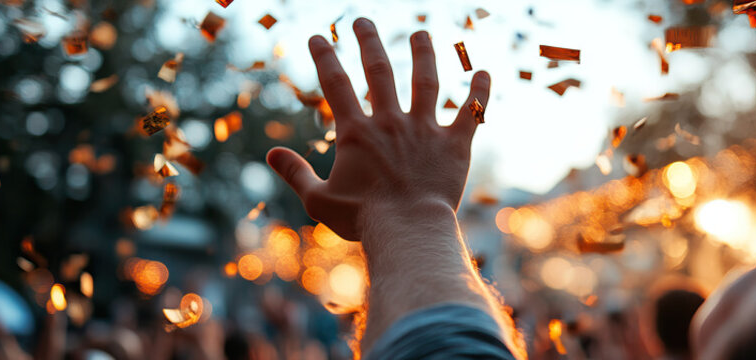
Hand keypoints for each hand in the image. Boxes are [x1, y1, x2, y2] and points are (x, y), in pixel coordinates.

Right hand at [267, 18, 490, 241]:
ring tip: (421, 33)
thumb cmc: (362, 220)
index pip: (335, 84)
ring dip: (423, 53)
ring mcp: (425, 130)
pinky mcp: (454, 145)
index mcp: (356, 133)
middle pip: (379, 71)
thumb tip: (271, 154)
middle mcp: (390, 122)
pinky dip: (479, 91)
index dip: (324, 56)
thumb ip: (295, 173)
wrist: (408, 230)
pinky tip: (485, 70)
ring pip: (426, 81)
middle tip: (362, 21)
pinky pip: (470, 112)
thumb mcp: (317, 200)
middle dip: (368, 41)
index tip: (317, 37)